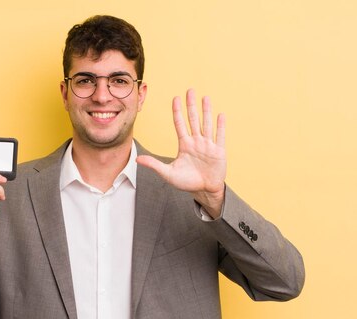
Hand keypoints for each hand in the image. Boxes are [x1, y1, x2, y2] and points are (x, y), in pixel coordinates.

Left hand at [137, 89, 225, 217]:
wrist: (204, 191)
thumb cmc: (187, 182)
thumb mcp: (168, 173)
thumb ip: (154, 165)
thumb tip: (136, 159)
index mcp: (184, 145)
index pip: (180, 124)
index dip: (177, 111)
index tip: (176, 98)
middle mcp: (196, 142)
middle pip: (193, 119)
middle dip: (191, 105)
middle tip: (190, 90)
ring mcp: (208, 146)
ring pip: (206, 124)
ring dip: (206, 111)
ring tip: (205, 97)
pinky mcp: (219, 152)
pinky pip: (219, 136)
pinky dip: (220, 126)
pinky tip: (220, 115)